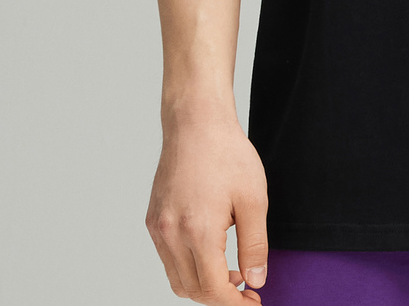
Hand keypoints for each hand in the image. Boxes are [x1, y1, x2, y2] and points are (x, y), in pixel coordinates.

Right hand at [145, 108, 268, 302]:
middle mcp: (170, 235)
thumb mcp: (254, 199)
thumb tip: (255, 281)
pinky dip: (188, 267)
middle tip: (246, 289)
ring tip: (230, 271)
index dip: (235, 304)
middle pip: (192, 290)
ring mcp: (157, 228)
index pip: (213, 290)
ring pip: (177, 279)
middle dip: (220, 297)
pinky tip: (210, 251)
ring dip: (203, 285)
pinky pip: (168, 259)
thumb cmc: (227, 153)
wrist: (196, 121)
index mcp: (197, 232)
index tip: (253, 302)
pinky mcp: (152, 220)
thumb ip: (254, 245)